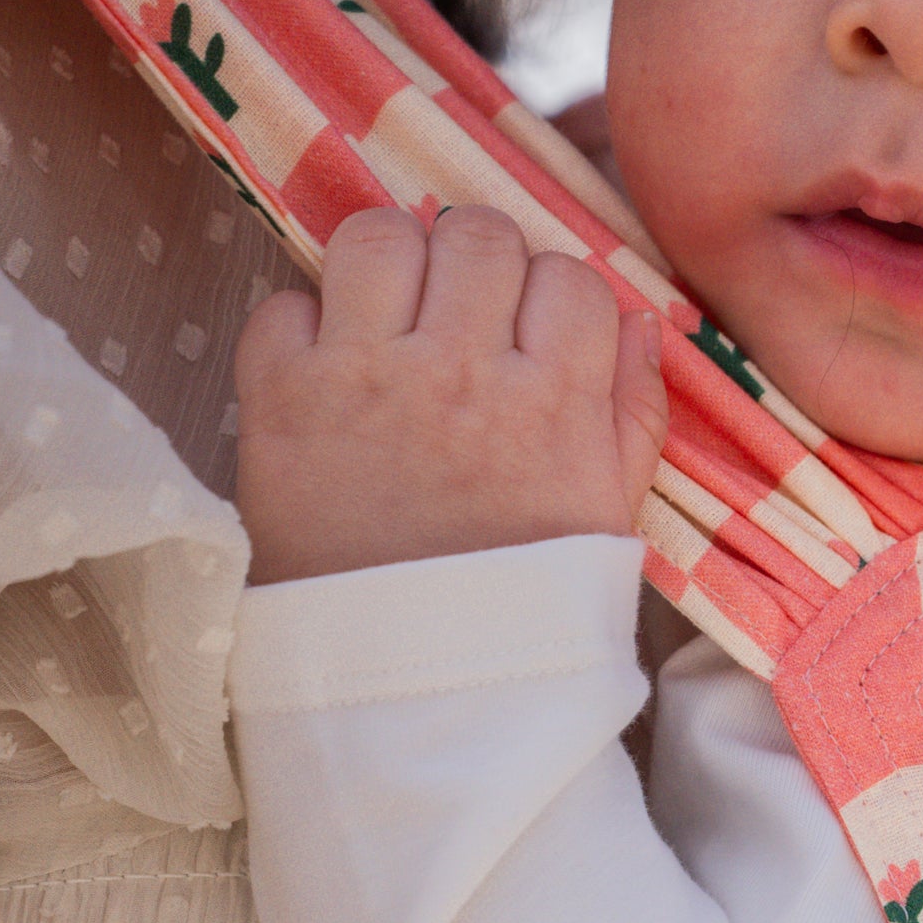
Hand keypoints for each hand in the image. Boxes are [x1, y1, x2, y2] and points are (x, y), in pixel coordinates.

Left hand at [235, 206, 668, 583]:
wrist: (411, 687)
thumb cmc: (519, 607)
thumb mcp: (608, 519)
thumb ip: (634, 415)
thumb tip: (642, 319)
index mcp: (554, 403)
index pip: (568, 276)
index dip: (549, 298)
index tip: (530, 334)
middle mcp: (461, 372)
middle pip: (476, 235)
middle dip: (473, 266)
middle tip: (456, 317)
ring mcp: (365, 377)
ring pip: (379, 236)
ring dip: (388, 265)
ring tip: (388, 316)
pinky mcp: (280, 398)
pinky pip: (287, 303)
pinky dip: (303, 326)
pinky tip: (326, 373)